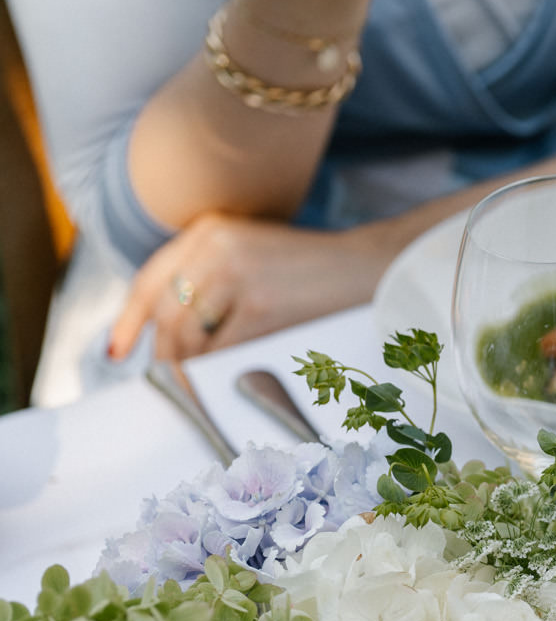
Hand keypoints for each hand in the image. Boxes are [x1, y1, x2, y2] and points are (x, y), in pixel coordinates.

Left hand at [110, 214, 397, 362]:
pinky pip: (222, 352)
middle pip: (166, 314)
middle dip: (163, 355)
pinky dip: (215, 376)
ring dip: (187, 370)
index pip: (150, 280)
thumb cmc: (316, 272)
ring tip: (195, 390)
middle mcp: (215, 249)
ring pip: (188, 336)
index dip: (129, 322)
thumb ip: (212, 277)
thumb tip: (171, 332)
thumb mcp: (253, 256)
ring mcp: (237, 277)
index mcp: (210, 230)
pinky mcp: (261, 308)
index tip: (118, 352)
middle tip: (167, 381)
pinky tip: (220, 388)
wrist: (373, 269)